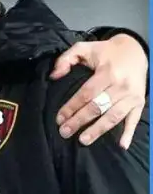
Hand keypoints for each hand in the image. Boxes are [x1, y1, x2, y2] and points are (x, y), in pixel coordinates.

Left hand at [52, 34, 147, 148]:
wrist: (136, 50)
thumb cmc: (106, 51)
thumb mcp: (84, 48)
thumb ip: (66, 59)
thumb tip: (54, 76)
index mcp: (107, 72)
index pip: (86, 93)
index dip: (71, 107)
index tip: (59, 118)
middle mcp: (121, 85)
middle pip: (97, 107)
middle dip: (79, 121)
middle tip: (65, 132)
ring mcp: (132, 95)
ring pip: (113, 116)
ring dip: (98, 130)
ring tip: (83, 140)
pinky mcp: (140, 102)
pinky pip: (134, 119)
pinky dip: (129, 133)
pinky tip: (122, 145)